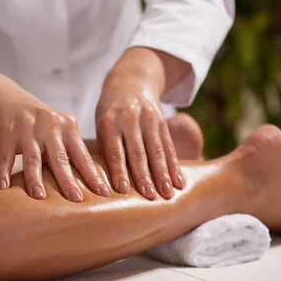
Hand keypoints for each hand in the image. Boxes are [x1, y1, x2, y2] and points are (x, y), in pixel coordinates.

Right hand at [0, 73, 109, 201]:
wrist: (5, 97)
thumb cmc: (36, 121)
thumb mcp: (57, 128)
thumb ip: (68, 148)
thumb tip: (86, 182)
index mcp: (67, 127)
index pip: (83, 156)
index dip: (93, 176)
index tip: (104, 195)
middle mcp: (50, 126)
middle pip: (60, 158)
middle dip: (69, 181)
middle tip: (76, 200)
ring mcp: (27, 128)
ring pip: (33, 158)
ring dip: (35, 179)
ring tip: (39, 197)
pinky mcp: (7, 132)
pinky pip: (6, 156)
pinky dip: (3, 172)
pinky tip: (3, 188)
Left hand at [96, 48, 186, 199]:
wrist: (130, 82)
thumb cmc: (110, 113)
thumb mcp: (101, 125)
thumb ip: (104, 149)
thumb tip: (103, 182)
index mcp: (109, 122)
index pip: (114, 151)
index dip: (119, 171)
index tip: (123, 191)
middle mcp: (129, 119)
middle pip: (138, 152)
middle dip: (144, 176)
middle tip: (149, 197)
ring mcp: (147, 119)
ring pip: (156, 150)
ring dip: (163, 174)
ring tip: (167, 194)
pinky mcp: (161, 121)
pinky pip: (169, 145)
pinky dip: (174, 165)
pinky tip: (178, 181)